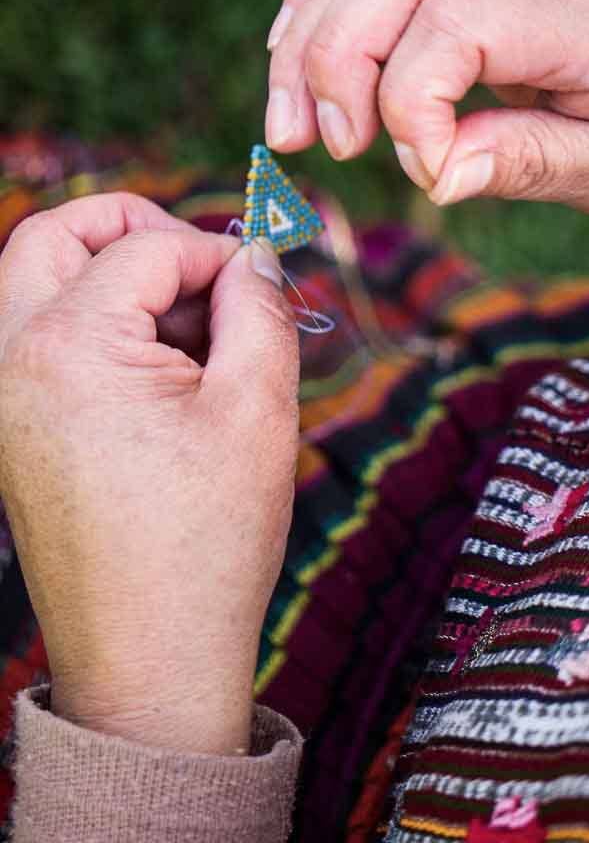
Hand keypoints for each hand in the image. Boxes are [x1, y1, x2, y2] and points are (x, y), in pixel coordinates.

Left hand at [0, 194, 297, 753]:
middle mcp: (9, 362)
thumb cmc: (206, 541)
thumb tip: (256, 254)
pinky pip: (39, 336)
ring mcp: (1, 399)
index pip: (146, 248)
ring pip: (37, 280)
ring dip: (112, 272)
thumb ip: (261, 307)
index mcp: (65, 348)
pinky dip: (96, 322)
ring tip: (193, 325)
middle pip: (54, 235)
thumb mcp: (257, 409)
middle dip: (132, 226)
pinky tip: (165, 368)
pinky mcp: (11, 429)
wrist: (149, 659)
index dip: (218, 252)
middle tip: (199, 259)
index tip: (264, 282)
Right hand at [265, 0, 588, 214]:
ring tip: (291, 125)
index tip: (428, 174)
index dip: (412, 104)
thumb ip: (531, 163)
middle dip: (335, 67)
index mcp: (587, 15)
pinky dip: (324, 6)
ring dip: (310, 39)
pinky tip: (296, 60)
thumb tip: (436, 173)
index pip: (457, 24)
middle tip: (330, 149)